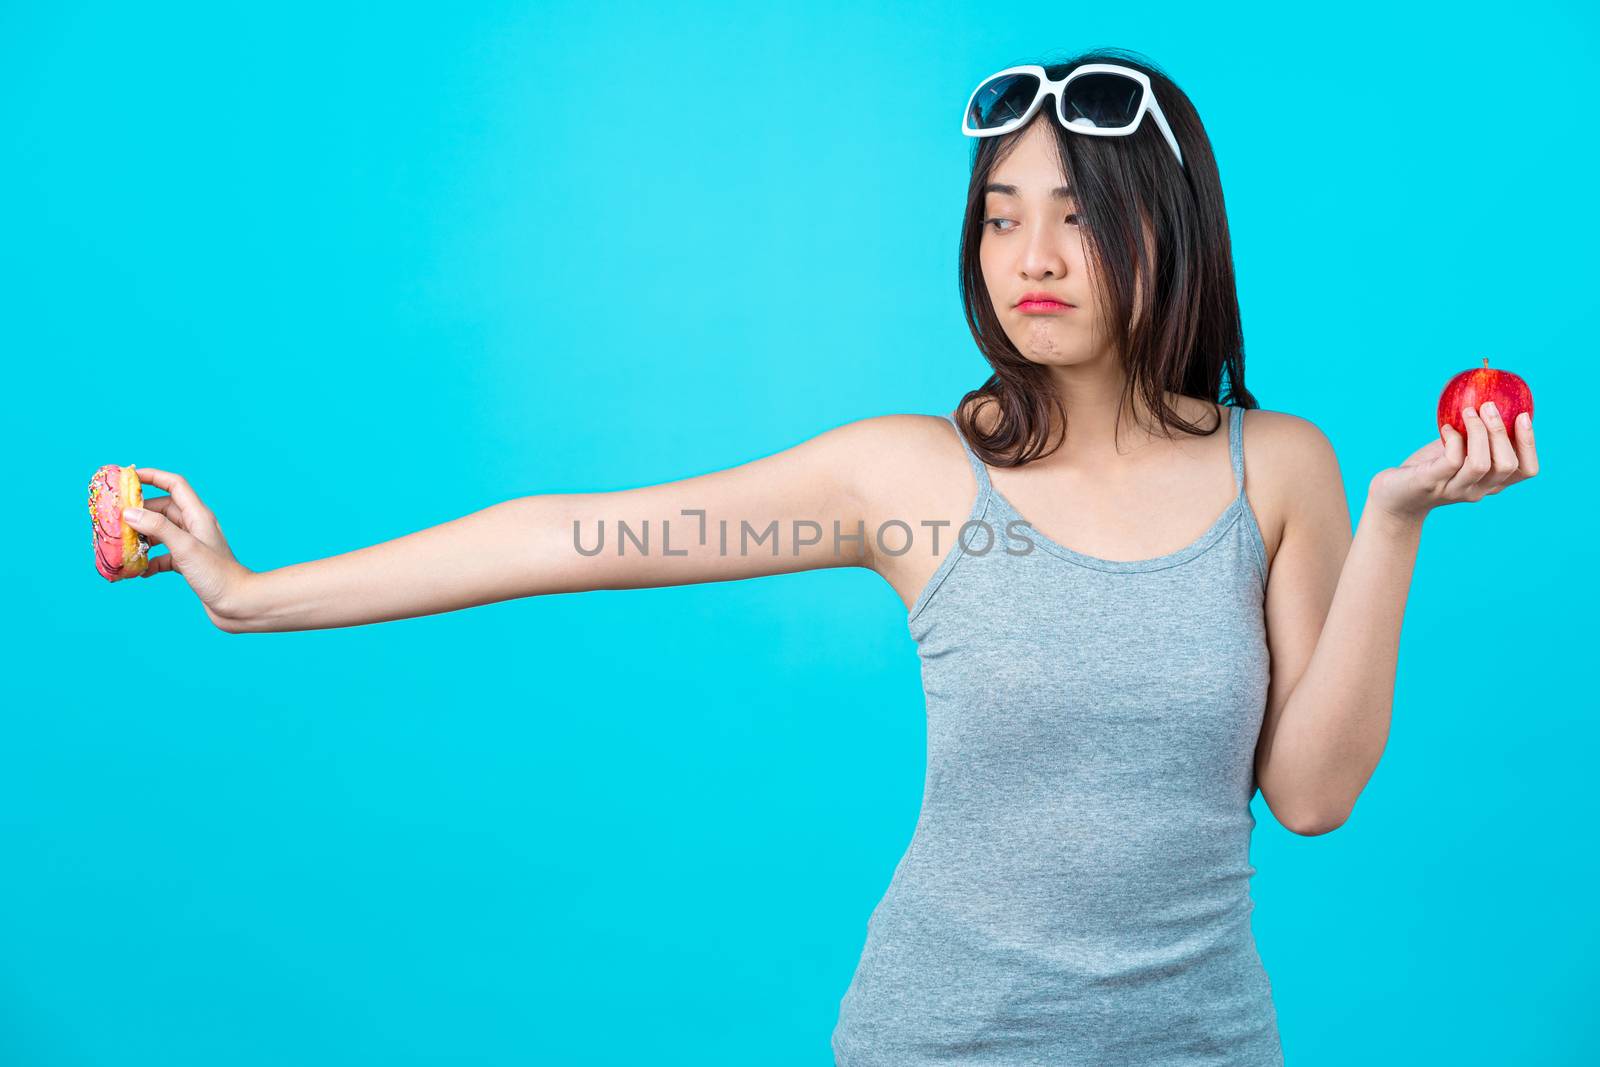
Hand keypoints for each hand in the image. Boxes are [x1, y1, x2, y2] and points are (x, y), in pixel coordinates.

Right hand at [121, 467, 255, 629]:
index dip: (152, 476)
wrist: (238, 604)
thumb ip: (158, 527)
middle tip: (114, 519)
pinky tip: (139, 571)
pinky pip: (163, 556)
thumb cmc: (217, 575)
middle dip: (139, 512)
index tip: (126, 477)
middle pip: (162, 509)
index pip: (174, 484)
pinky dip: (150, 561)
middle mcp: (195, 526)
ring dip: (142, 538)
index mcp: (198, 515)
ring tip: (122, 545)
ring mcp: (191, 545)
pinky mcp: (188, 563)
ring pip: (160, 533)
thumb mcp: (185, 548)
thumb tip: (129, 513)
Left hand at [1367, 402, 1538, 524]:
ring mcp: (1455, 489)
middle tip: (1488, 405)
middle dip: (1500, 431)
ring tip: (1467, 411)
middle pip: (1508, 465)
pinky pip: (1452, 460)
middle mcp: (1478, 489)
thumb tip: (1493, 398)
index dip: (1529, 443)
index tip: (1522, 415)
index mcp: (1491, 482)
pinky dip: (1453, 438)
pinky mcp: (1431, 483)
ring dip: (1479, 432)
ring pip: (1481, 464)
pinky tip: (1445, 428)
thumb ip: (1477, 435)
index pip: (1526, 470)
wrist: (1394, 495)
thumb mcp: (1460, 450)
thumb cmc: (1430, 467)